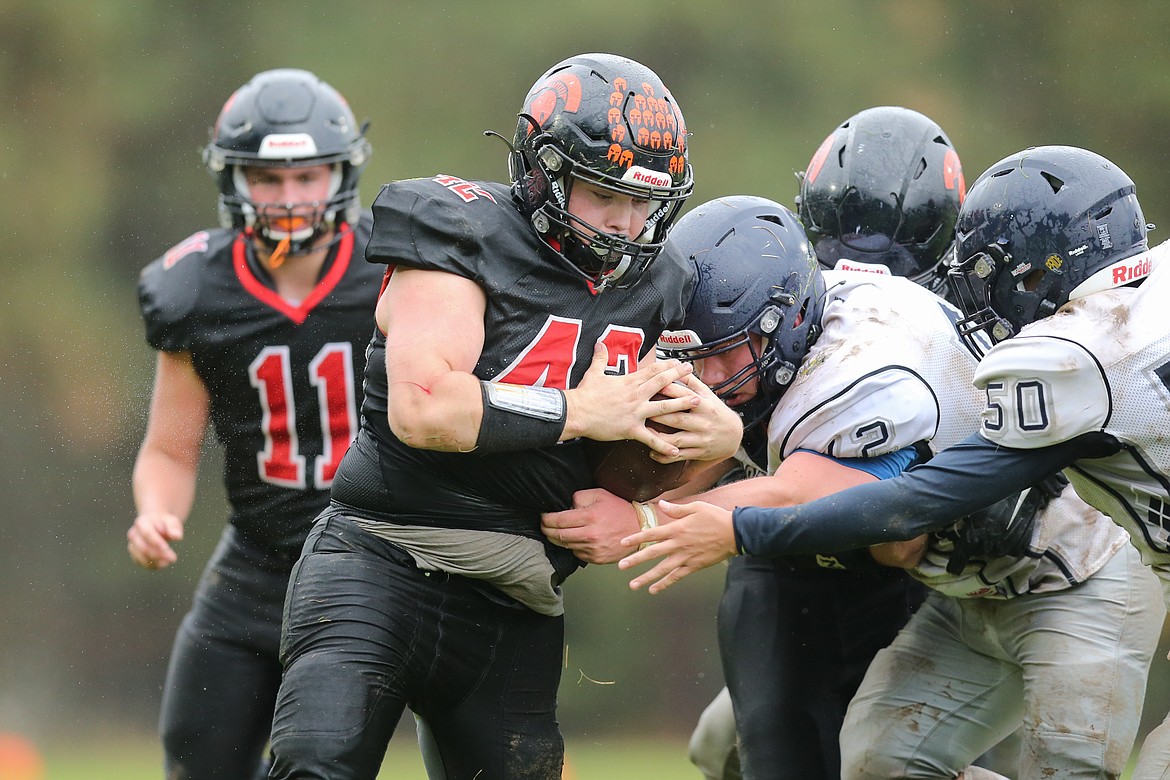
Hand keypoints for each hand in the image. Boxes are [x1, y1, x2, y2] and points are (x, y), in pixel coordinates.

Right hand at [126, 512, 183, 568]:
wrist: (157, 524)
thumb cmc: (165, 523)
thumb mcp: (172, 521)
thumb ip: (174, 528)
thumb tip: (177, 537)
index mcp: (142, 522)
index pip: (147, 533)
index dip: (156, 542)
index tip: (167, 549)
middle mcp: (134, 534)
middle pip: (142, 548)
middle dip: (158, 555)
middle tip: (173, 558)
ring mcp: (132, 545)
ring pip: (140, 558)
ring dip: (156, 562)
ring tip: (171, 560)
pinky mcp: (135, 554)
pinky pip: (141, 563)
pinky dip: (153, 565)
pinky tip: (165, 563)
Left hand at [542, 488, 638, 563]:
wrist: (639, 528)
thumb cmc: (619, 510)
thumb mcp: (599, 495)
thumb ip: (580, 497)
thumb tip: (567, 506)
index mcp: (590, 517)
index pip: (559, 520)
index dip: (546, 519)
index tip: (542, 517)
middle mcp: (590, 535)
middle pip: (558, 535)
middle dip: (546, 530)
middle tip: (543, 526)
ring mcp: (593, 549)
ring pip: (566, 545)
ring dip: (558, 539)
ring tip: (556, 532)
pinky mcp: (597, 559)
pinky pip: (577, 554)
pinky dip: (572, 547)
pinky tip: (575, 540)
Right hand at [566, 343, 697, 457]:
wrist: (576, 412)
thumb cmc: (584, 394)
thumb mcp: (593, 373)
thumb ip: (600, 358)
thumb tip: (599, 343)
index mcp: (629, 382)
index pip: (652, 370)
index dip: (667, 365)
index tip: (679, 361)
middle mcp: (636, 395)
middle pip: (662, 383)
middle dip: (679, 376)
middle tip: (692, 371)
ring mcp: (635, 412)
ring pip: (663, 407)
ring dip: (681, 404)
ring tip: (697, 401)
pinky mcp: (631, 428)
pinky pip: (651, 438)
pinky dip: (664, 444)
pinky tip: (676, 449)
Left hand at [618, 499, 735, 592]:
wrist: (735, 533)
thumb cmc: (716, 518)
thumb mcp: (696, 507)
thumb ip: (677, 510)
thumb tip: (661, 505)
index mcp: (677, 529)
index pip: (652, 534)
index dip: (636, 538)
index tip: (623, 543)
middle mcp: (678, 544)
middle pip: (652, 553)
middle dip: (635, 560)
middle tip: (621, 566)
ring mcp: (686, 557)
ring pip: (662, 569)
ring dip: (646, 577)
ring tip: (633, 584)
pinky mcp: (694, 566)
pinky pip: (676, 577)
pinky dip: (665, 584)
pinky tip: (654, 590)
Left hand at [648, 373, 742, 463]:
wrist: (734, 435)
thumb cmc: (716, 412)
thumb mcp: (708, 395)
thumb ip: (692, 382)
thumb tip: (678, 365)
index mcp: (705, 406)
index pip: (684, 396)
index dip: (668, 391)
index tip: (653, 385)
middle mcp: (702, 423)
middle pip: (677, 419)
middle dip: (658, 414)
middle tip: (640, 410)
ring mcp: (700, 439)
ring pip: (676, 439)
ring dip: (658, 437)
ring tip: (644, 432)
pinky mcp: (697, 452)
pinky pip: (679, 456)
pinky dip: (665, 455)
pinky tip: (652, 452)